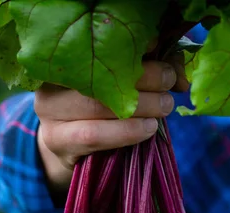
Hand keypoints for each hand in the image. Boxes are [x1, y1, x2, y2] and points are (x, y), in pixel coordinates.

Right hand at [35, 55, 187, 192]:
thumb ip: (147, 72)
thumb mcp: (119, 86)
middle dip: (142, 77)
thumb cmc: (100, 111)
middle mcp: (50, 81)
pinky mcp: (57, 140)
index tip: (158, 46)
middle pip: (99, 74)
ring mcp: (49, 112)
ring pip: (98, 105)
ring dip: (139, 106)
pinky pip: (95, 134)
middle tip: (168, 82)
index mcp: (63, 58)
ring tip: (164, 106)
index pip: (97, 45)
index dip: (129, 45)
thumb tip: (180, 74)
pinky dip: (126, 131)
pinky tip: (149, 128)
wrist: (70, 150)